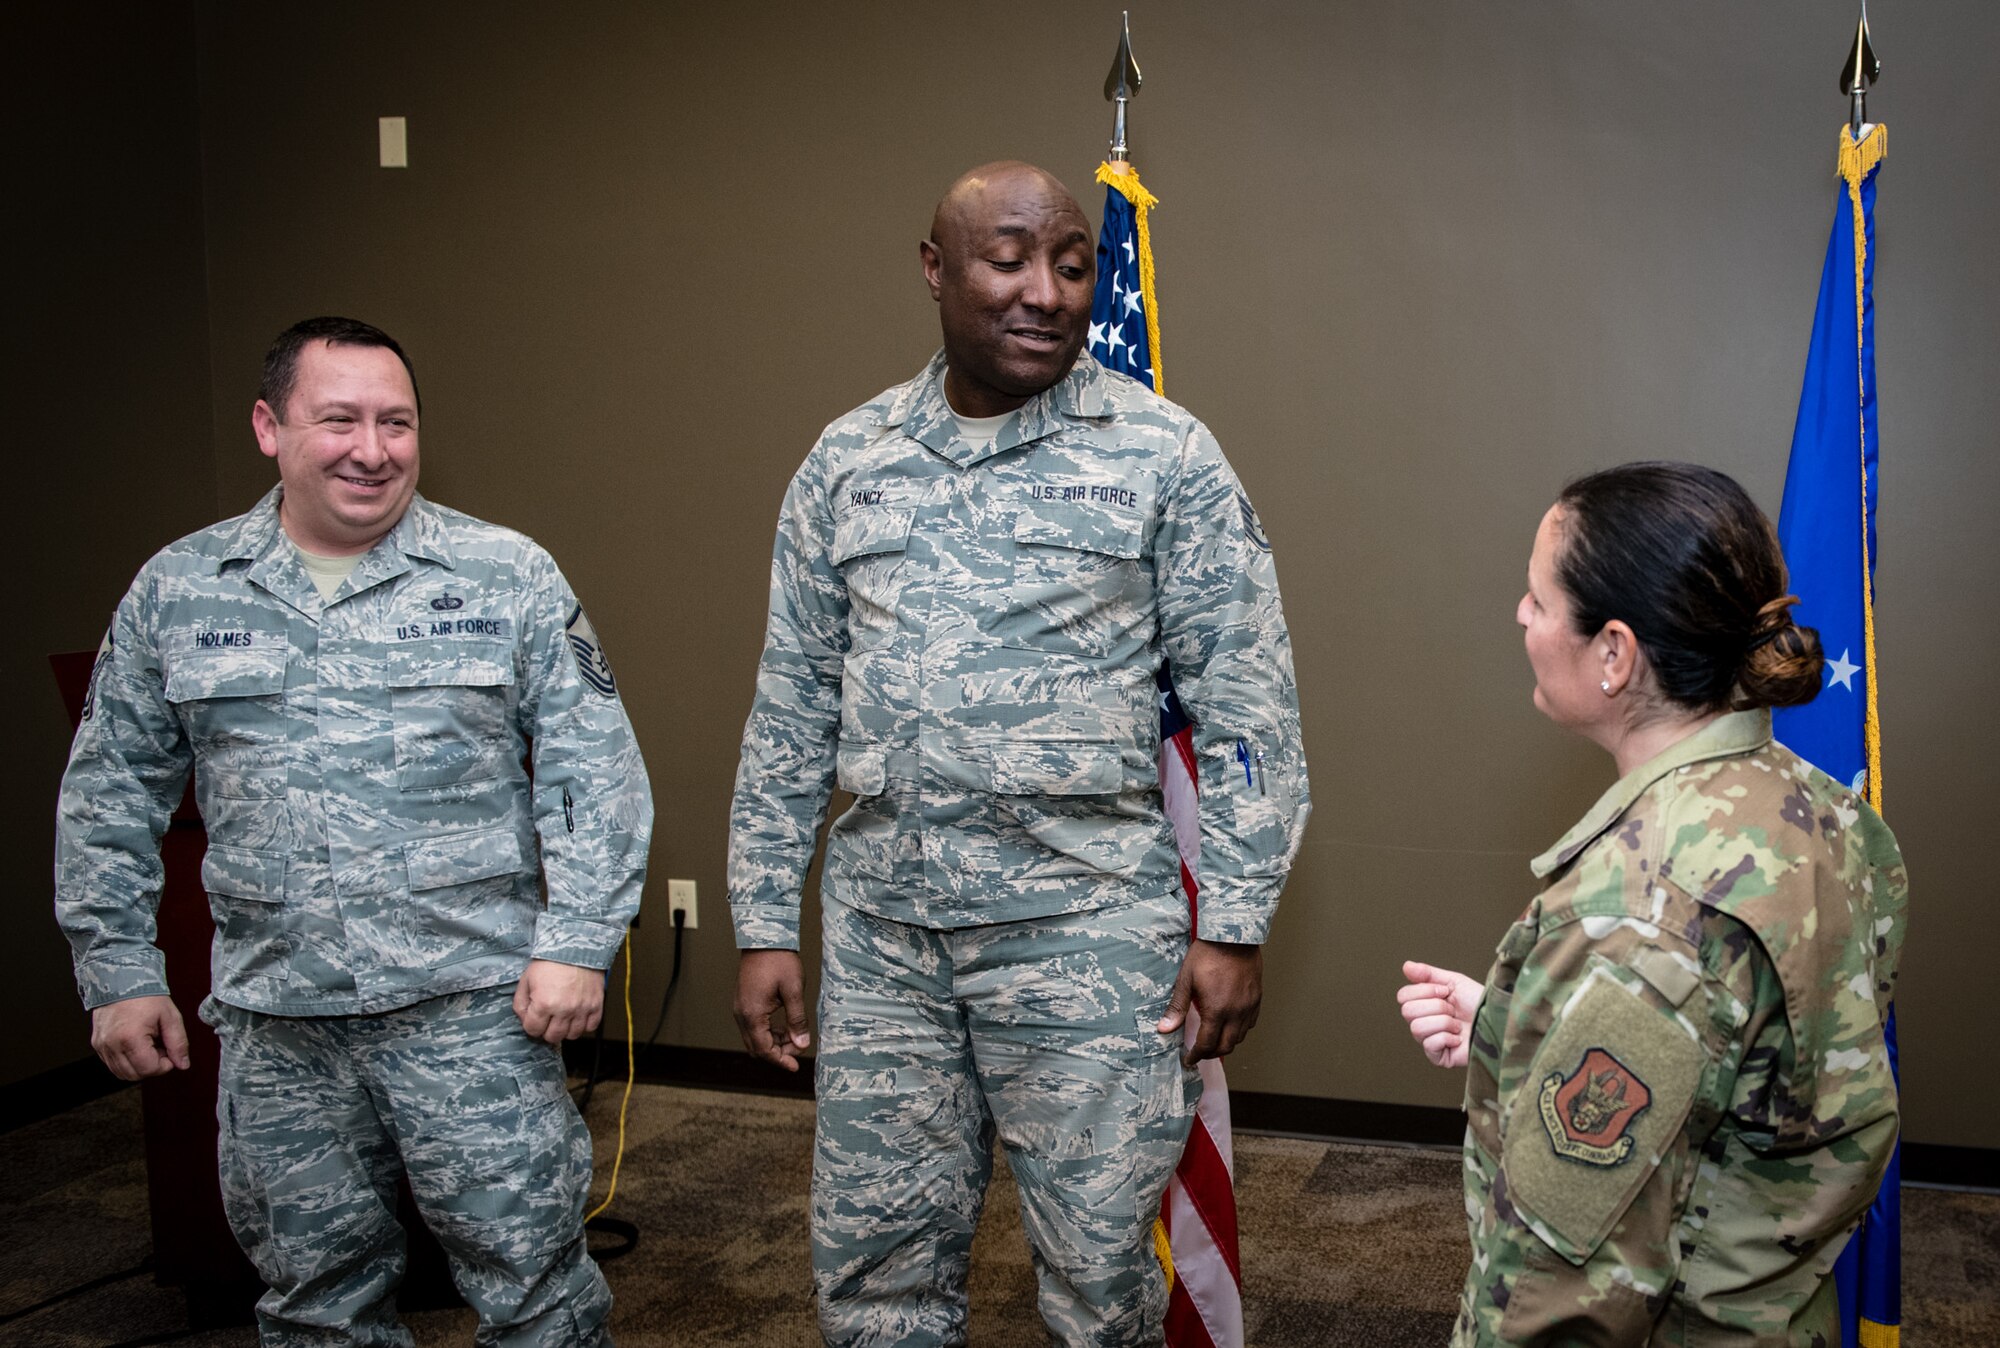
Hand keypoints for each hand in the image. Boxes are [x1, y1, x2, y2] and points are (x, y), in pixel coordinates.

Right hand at [91, 995, 189, 1080]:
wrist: (123, 980)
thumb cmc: (147, 996)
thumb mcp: (171, 1017)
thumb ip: (179, 1043)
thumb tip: (183, 1064)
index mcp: (131, 1038)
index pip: (149, 1069)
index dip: (164, 1064)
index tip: (169, 1051)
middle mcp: (112, 1045)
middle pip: (135, 1075)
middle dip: (152, 1066)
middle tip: (160, 1047)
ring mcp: (102, 1046)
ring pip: (122, 1073)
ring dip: (139, 1065)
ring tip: (148, 1045)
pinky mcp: (97, 1045)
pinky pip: (112, 1064)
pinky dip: (127, 1061)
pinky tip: (136, 1045)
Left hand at [512, 959, 604, 1044]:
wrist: (575, 947)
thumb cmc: (551, 961)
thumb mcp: (526, 980)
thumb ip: (520, 1003)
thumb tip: (524, 1018)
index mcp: (544, 1004)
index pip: (533, 1030)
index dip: (531, 1025)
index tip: (535, 1018)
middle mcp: (564, 1010)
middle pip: (553, 1037)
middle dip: (547, 1030)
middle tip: (548, 1020)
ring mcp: (582, 1009)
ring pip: (572, 1035)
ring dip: (566, 1029)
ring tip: (563, 1017)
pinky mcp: (596, 1005)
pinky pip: (591, 1027)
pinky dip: (584, 1025)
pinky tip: (577, 1015)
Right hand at [734, 949, 810, 1071]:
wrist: (764, 938)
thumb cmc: (779, 961)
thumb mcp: (793, 990)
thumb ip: (797, 1020)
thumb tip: (802, 1043)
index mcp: (752, 1014)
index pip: (764, 1049)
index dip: (780, 1060)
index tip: (795, 1066)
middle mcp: (741, 1014)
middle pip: (756, 1047)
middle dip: (777, 1053)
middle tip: (798, 1049)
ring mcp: (740, 1008)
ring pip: (754, 1038)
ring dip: (773, 1042)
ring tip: (795, 1036)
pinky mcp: (743, 1003)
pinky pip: (753, 1026)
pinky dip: (768, 1032)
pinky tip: (784, 1027)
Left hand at [1157, 939, 1261, 1065]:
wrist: (1233, 936)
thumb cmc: (1208, 955)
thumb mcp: (1186, 980)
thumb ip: (1177, 1007)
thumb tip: (1164, 1029)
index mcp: (1217, 1010)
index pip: (1206, 1044)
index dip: (1196, 1055)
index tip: (1188, 1059)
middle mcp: (1236, 1012)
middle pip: (1226, 1046)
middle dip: (1211, 1054)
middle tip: (1199, 1053)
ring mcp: (1249, 1006)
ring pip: (1240, 1037)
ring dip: (1226, 1043)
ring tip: (1213, 1040)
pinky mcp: (1257, 999)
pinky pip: (1250, 1024)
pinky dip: (1239, 1031)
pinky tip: (1230, 1025)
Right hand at [1397, 960, 1485, 1068]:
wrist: (1499, 1021)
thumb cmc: (1480, 1003)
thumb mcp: (1454, 982)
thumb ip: (1428, 974)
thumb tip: (1406, 966)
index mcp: (1424, 1004)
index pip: (1403, 996)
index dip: (1424, 991)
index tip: (1446, 992)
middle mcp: (1423, 1022)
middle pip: (1407, 1011)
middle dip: (1436, 1007)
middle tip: (1453, 1010)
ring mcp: (1429, 1041)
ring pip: (1417, 1027)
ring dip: (1443, 1022)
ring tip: (1457, 1025)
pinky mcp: (1438, 1057)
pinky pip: (1430, 1044)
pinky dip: (1448, 1037)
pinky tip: (1458, 1038)